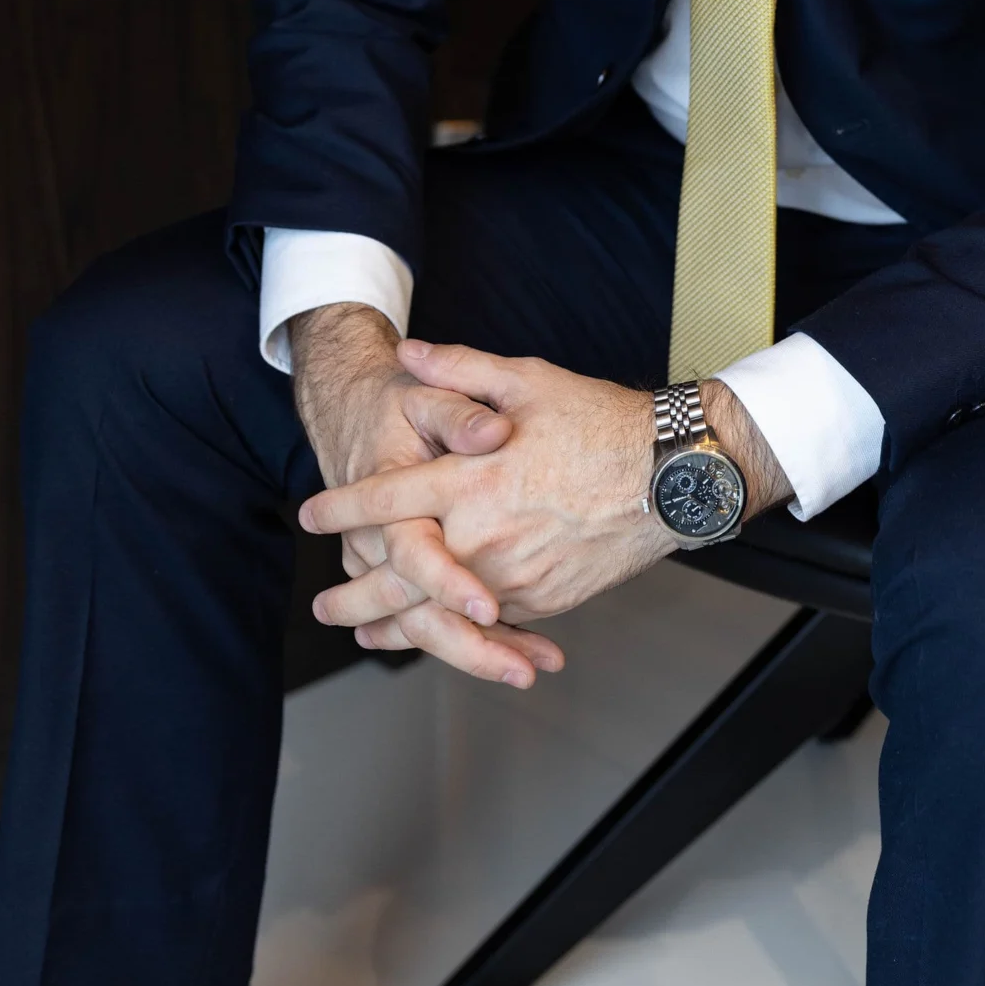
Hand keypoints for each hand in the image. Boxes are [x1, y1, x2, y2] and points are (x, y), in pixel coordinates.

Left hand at [299, 345, 796, 670]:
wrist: (673, 475)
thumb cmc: (603, 422)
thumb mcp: (527, 380)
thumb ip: (459, 370)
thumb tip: (408, 353)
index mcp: (473, 478)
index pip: (388, 498)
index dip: (342, 507)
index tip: (311, 513)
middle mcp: (485, 535)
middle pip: (399, 577)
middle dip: (354, 593)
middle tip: (322, 606)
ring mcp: (514, 576)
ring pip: (439, 613)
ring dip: (396, 624)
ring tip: (365, 630)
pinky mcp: (543, 599)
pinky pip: (487, 623)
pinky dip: (453, 631)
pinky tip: (435, 633)